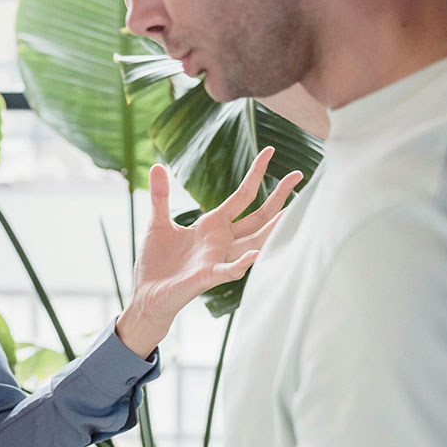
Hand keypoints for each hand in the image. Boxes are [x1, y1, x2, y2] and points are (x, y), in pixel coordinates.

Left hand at [116, 147, 302, 357]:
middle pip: (258, 215)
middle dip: (279, 196)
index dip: (256, 174)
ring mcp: (219, 258)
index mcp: (213, 225)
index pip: (242, 195)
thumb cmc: (156, 263)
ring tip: (294, 211)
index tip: (269, 151)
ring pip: (255, 240)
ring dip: (274, 228)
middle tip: (299, 174)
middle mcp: (222, 240)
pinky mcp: (208, 276)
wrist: (146, 295)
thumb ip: (161, 196)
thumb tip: (157, 166)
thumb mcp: (157, 223)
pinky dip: (243, 262)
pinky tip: (257, 253)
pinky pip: (230, 269)